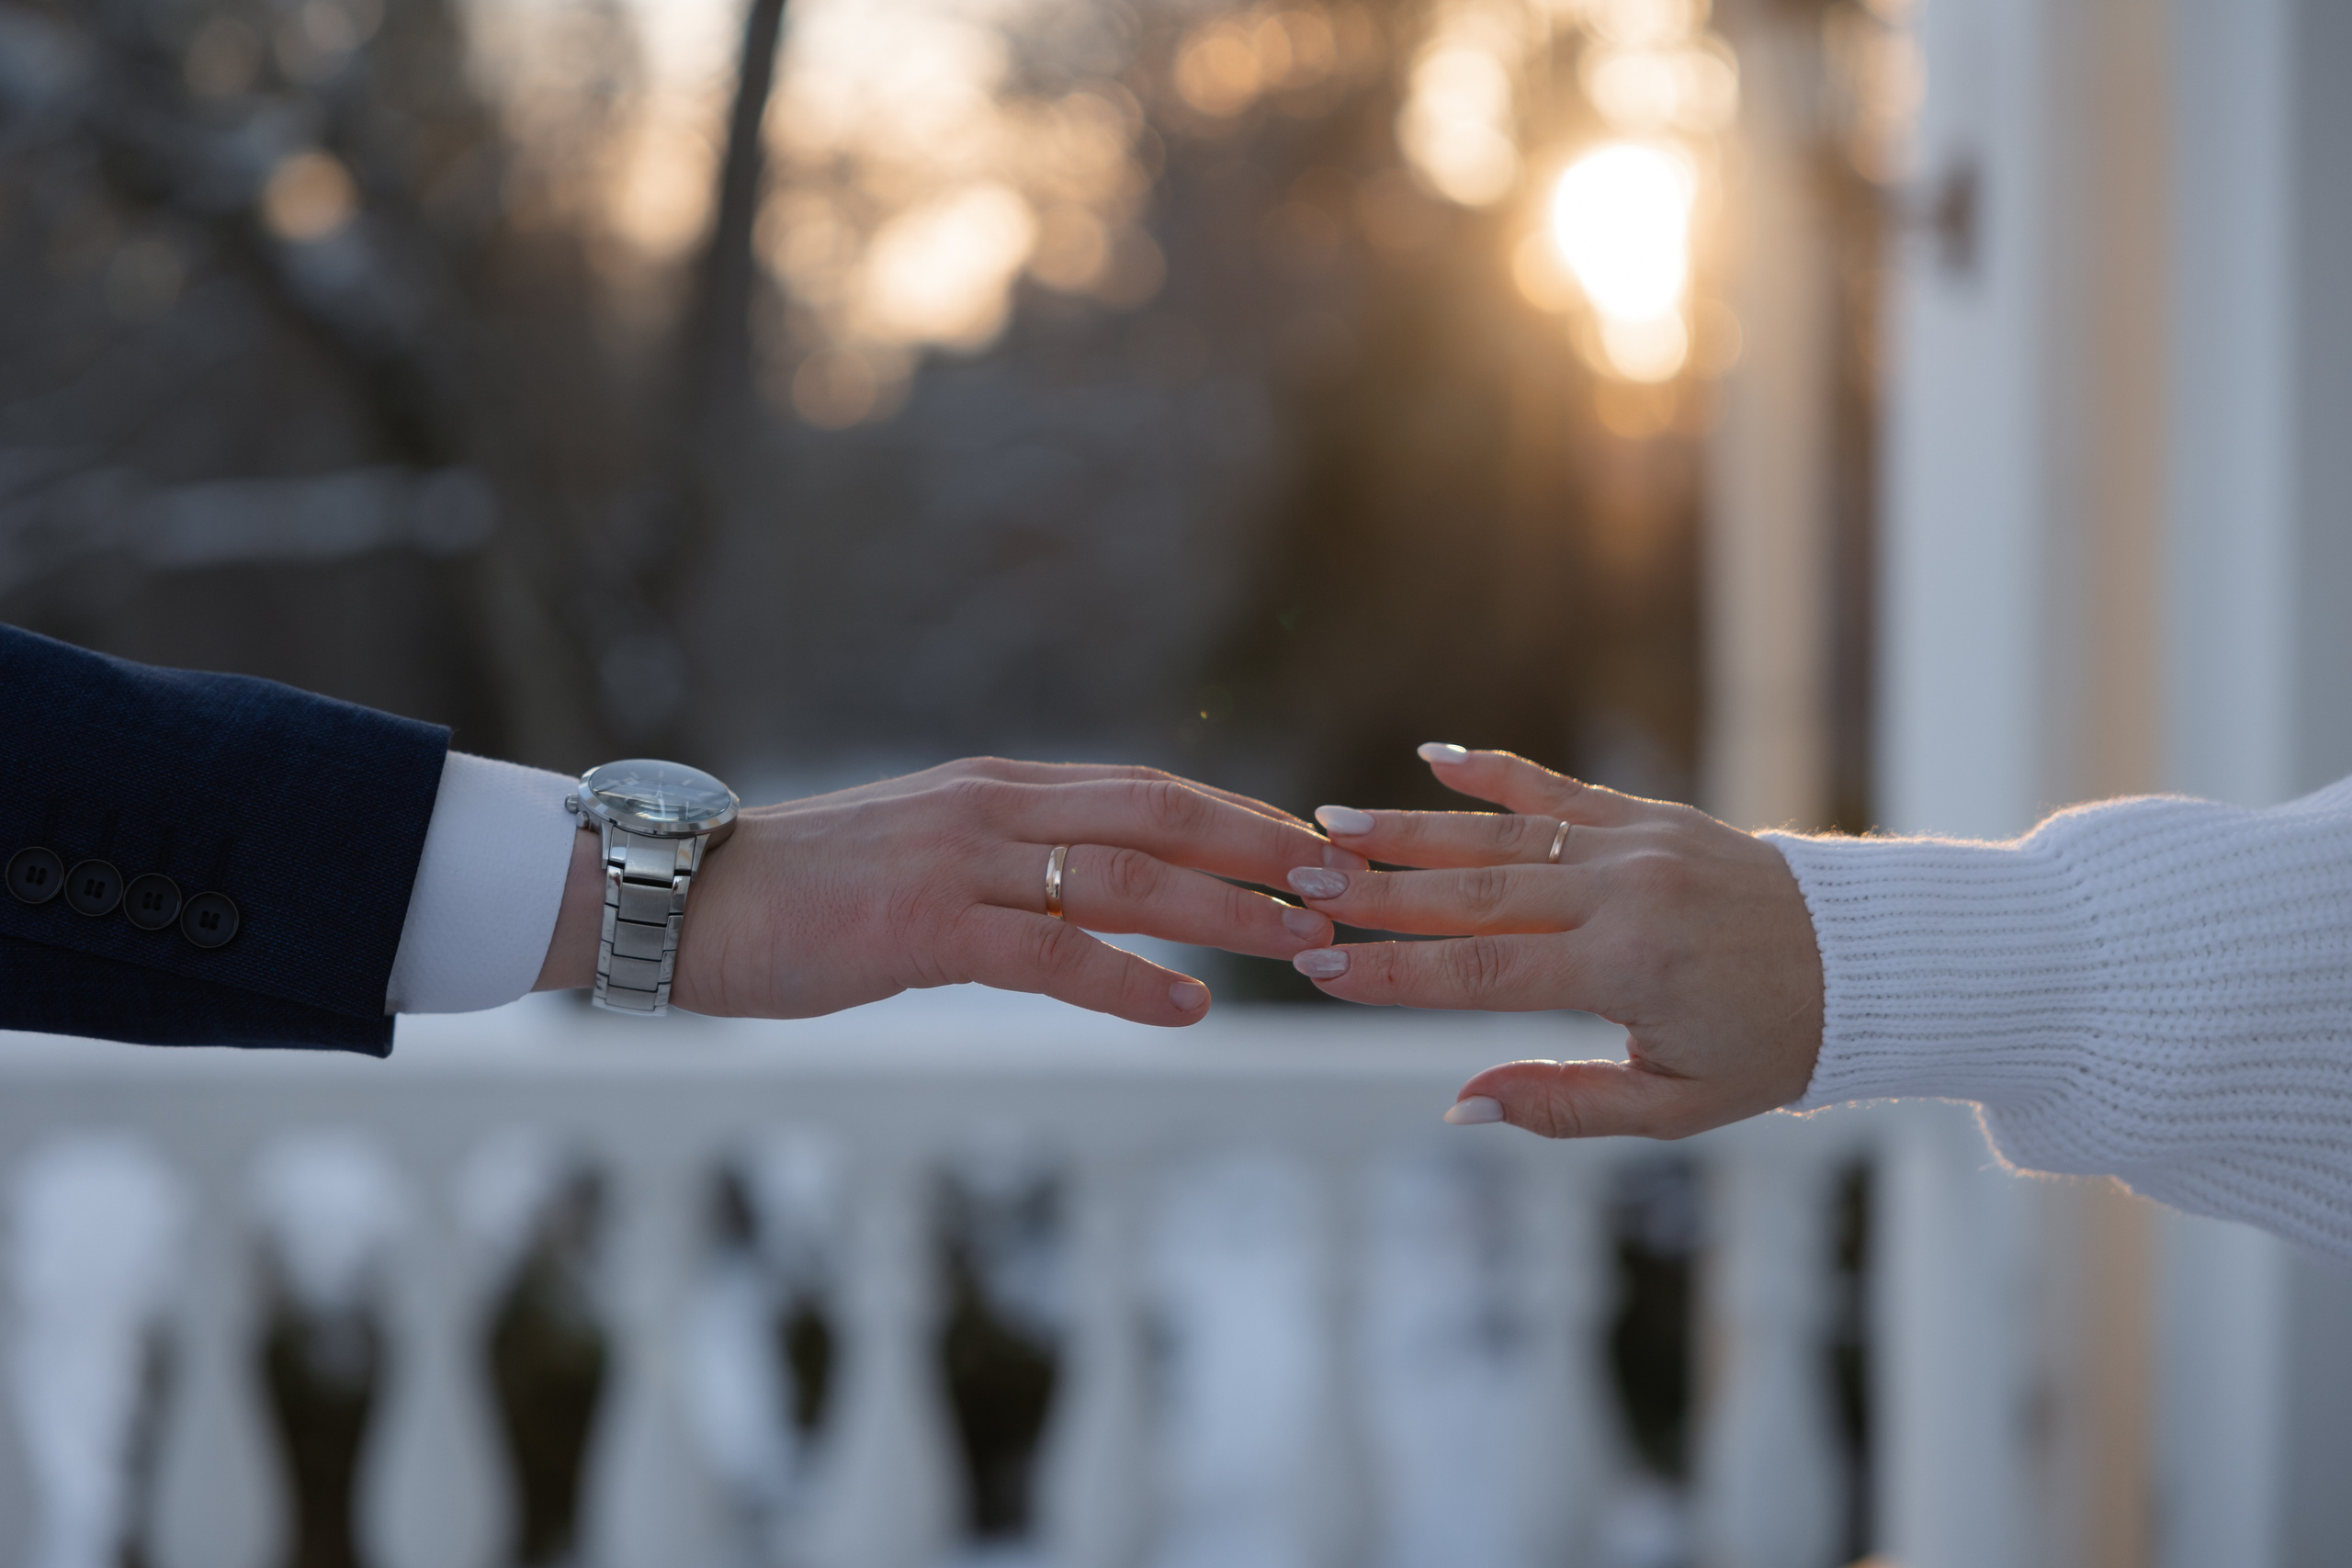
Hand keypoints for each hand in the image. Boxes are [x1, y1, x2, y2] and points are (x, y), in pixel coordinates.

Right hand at [538, 758, 1360, 1026]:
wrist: (679, 899)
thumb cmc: (802, 891)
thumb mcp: (923, 858)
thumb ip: (1007, 862)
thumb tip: (1088, 893)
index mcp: (997, 787)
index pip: (1147, 789)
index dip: (1240, 816)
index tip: (1315, 845)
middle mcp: (992, 806)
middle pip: (1159, 814)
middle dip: (1262, 849)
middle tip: (1347, 883)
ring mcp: (959, 862)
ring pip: (1123, 876)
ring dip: (1225, 909)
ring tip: (1303, 940)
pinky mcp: (923, 928)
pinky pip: (1049, 952)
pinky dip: (1127, 979)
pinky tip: (1189, 1008)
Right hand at [1282, 746, 1822, 1137]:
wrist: (1867, 964)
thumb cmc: (1769, 1048)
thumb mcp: (1674, 1105)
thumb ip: (1563, 1104)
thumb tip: (1458, 1104)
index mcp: (1625, 970)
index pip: (1481, 971)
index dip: (1395, 974)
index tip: (1324, 971)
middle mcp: (1622, 894)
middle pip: (1472, 893)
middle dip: (1378, 892)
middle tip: (1300, 885)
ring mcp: (1634, 844)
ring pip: (1500, 837)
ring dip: (1410, 831)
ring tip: (1331, 826)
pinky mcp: (1649, 816)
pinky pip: (1556, 790)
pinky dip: (1492, 772)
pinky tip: (1431, 757)